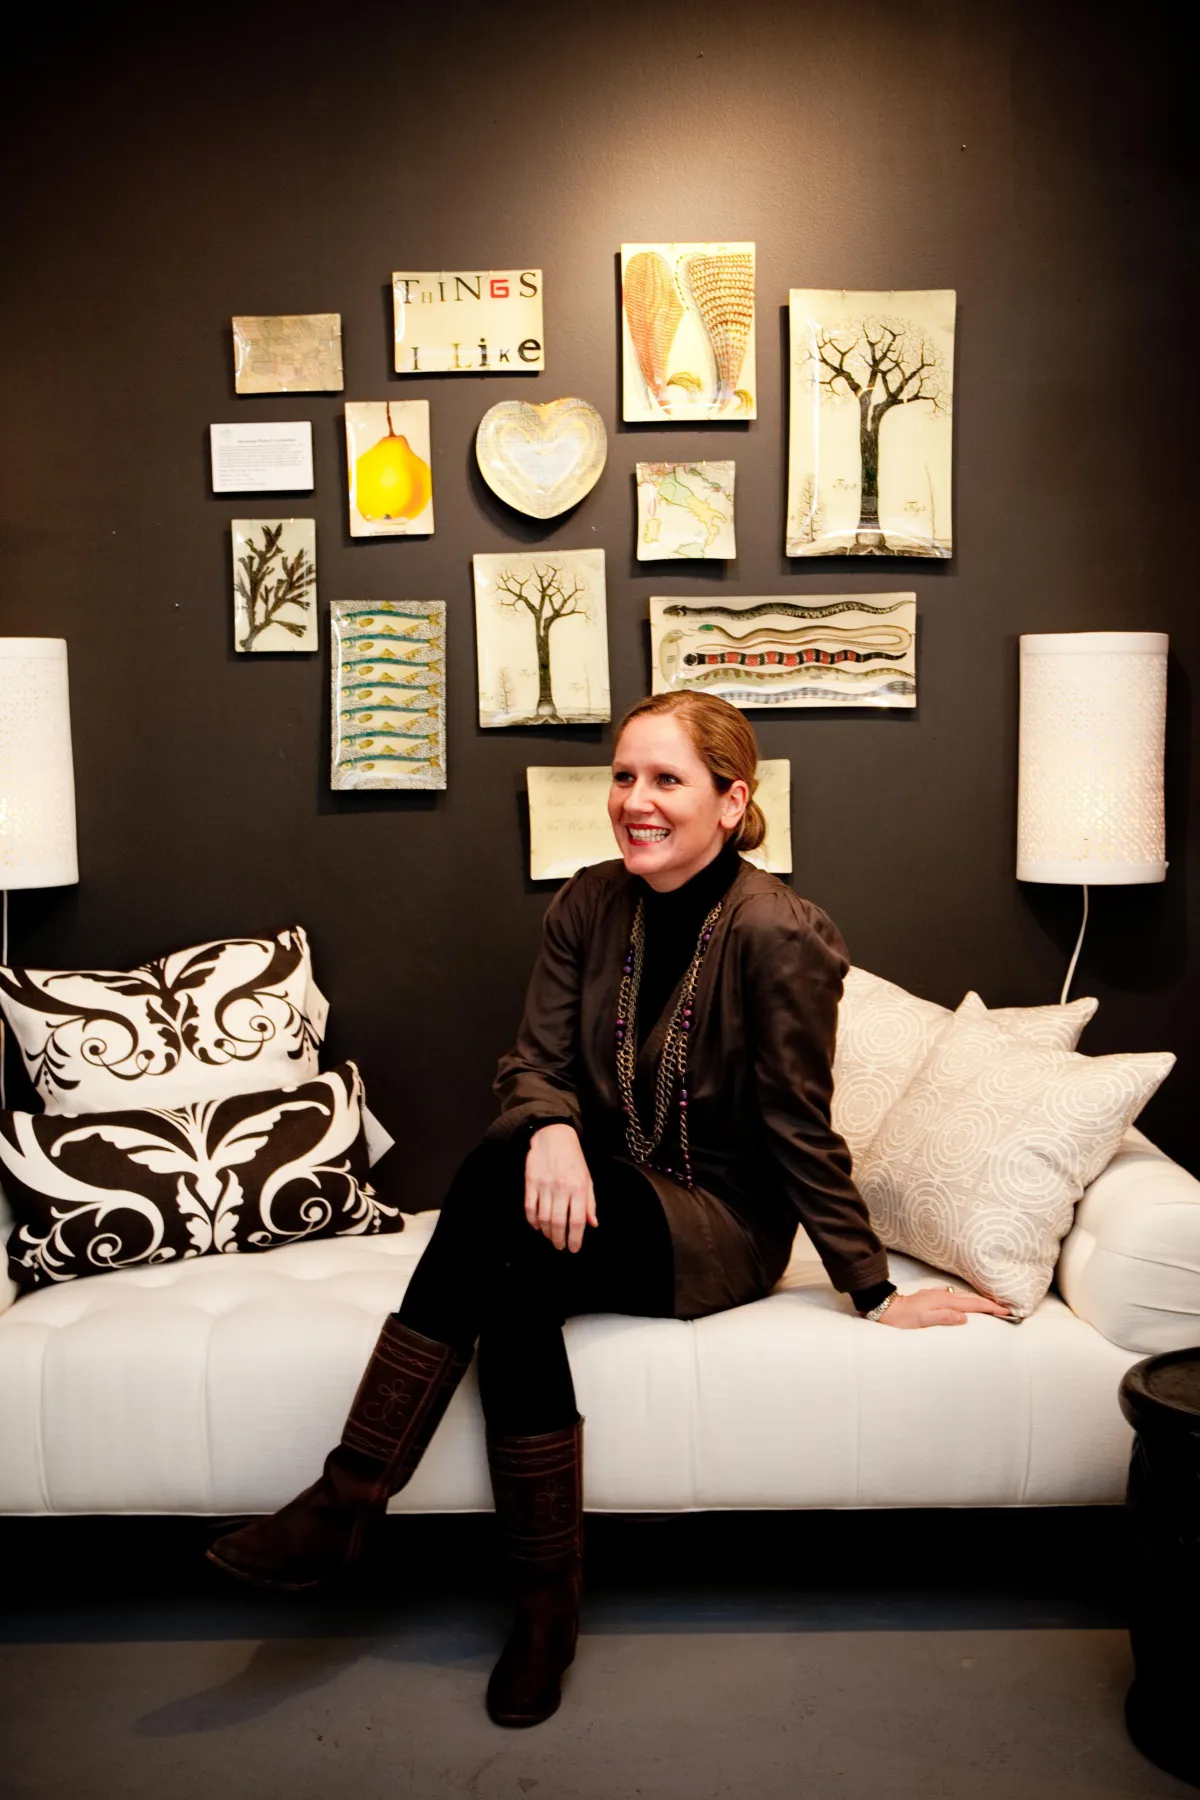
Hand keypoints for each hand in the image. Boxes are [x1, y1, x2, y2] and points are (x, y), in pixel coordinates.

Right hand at [525, 1123, 597, 1252]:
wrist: (553, 1136)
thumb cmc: (573, 1159)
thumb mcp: (587, 1178)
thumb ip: (590, 1203)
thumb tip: (592, 1224)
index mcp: (578, 1187)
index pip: (577, 1219)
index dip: (575, 1238)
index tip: (573, 1248)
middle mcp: (561, 1187)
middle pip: (558, 1222)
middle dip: (559, 1239)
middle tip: (560, 1246)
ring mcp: (544, 1185)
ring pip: (543, 1218)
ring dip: (547, 1232)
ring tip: (550, 1237)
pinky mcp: (530, 1183)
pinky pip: (529, 1208)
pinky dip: (533, 1221)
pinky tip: (537, 1226)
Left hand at [876, 1286, 1012, 1328]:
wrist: (886, 1308)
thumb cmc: (903, 1318)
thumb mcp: (922, 1320)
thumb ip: (943, 1317)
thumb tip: (964, 1317)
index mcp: (944, 1301)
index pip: (973, 1304)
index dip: (990, 1307)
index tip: (1005, 1311)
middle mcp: (943, 1295)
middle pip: (972, 1298)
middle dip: (990, 1302)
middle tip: (1006, 1309)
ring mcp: (938, 1294)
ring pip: (965, 1295)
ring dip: (980, 1300)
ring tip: (992, 1305)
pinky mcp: (933, 1296)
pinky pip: (956, 1296)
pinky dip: (967, 1299)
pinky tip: (967, 1302)